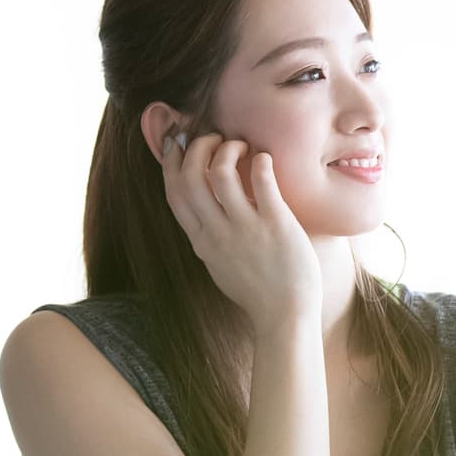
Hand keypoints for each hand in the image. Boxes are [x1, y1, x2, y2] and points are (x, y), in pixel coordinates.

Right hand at [158, 130, 321, 332]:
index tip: (178, 143)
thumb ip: (208, 237)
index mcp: (201, 241)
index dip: (170, 162)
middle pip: (189, 176)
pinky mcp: (275, 224)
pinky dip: (261, 160)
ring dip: (228, 148)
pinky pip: (261, 179)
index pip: (173, 192)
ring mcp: (245, 228)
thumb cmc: (257, 291)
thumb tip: (205, 213)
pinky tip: (266, 159)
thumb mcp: (218, 265)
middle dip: (198, 147)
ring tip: (242, 146)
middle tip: (216, 139)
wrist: (285, 316)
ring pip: (220, 171)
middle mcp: (217, 232)